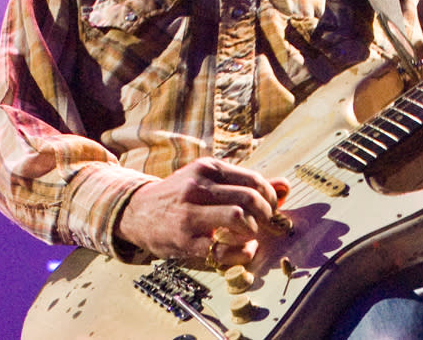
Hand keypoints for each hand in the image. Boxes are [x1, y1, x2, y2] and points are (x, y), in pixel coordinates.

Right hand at [114, 157, 288, 266]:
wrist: (137, 212)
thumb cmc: (180, 194)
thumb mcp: (208, 179)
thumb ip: (246, 182)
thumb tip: (285, 185)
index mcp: (207, 169)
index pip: (253, 180)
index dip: (270, 196)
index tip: (271, 207)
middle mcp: (197, 187)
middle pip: (250, 198)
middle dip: (267, 214)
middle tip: (266, 223)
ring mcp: (189, 215)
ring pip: (238, 218)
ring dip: (254, 230)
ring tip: (252, 234)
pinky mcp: (184, 241)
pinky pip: (223, 249)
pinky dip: (242, 252)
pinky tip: (244, 249)